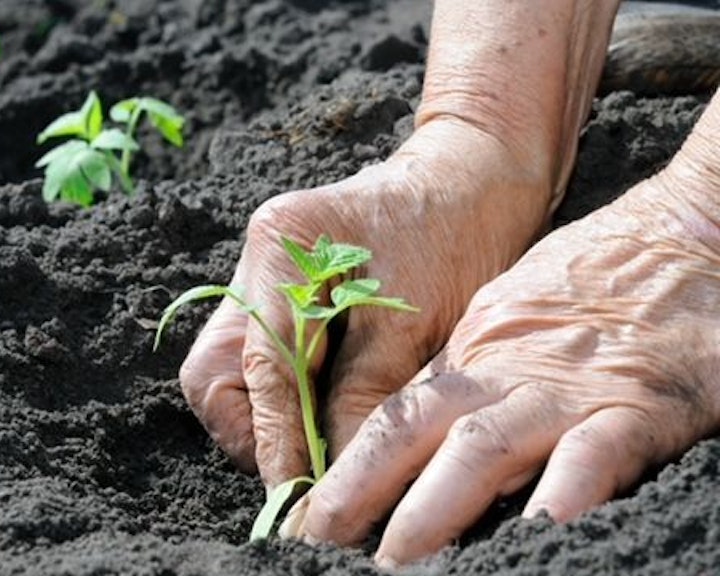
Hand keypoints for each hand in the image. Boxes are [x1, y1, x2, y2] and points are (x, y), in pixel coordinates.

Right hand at [178, 119, 553, 486]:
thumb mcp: (416, 325)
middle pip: (213, 372)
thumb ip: (365, 400)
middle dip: (251, 432)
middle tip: (303, 471)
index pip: (260, 367)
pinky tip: (323, 414)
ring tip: (317, 448)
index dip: (276, 440)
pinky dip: (282, 396)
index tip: (298, 494)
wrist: (476, 175)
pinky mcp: (278, 291)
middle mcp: (254, 260)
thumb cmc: (458, 232)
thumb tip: (337, 479)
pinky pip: (258, 358)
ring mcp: (260, 275)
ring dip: (264, 418)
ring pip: (229, 371)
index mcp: (280, 247)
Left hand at [283, 168, 719, 565]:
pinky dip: (564, 493)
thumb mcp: (505, 324)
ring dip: (433, 507)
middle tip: (317, 544)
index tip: (306, 518)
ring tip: (394, 557)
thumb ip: (461, 381)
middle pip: (413, 436)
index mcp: (470, 359)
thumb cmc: (592, 287)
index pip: (390, 422)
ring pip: (483, 450)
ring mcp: (565, 392)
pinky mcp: (636, 405)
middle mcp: (503, 377)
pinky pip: (595, 454)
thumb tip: (400, 440)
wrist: (681, 237)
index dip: (345, 473)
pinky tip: (539, 531)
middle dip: (360, 494)